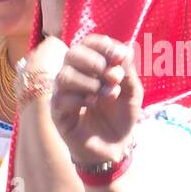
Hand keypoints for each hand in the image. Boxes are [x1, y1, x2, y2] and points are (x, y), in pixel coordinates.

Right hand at [49, 35, 141, 166]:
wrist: (114, 147)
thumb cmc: (120, 117)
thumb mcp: (132, 94)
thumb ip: (128, 73)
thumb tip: (126, 49)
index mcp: (90, 68)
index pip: (88, 44)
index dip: (102, 45)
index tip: (121, 55)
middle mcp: (73, 76)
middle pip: (73, 54)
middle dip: (96, 62)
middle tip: (115, 77)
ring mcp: (62, 94)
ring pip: (65, 75)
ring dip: (91, 82)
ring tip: (110, 94)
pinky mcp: (58, 113)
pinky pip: (61, 99)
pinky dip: (81, 99)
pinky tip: (95, 104)